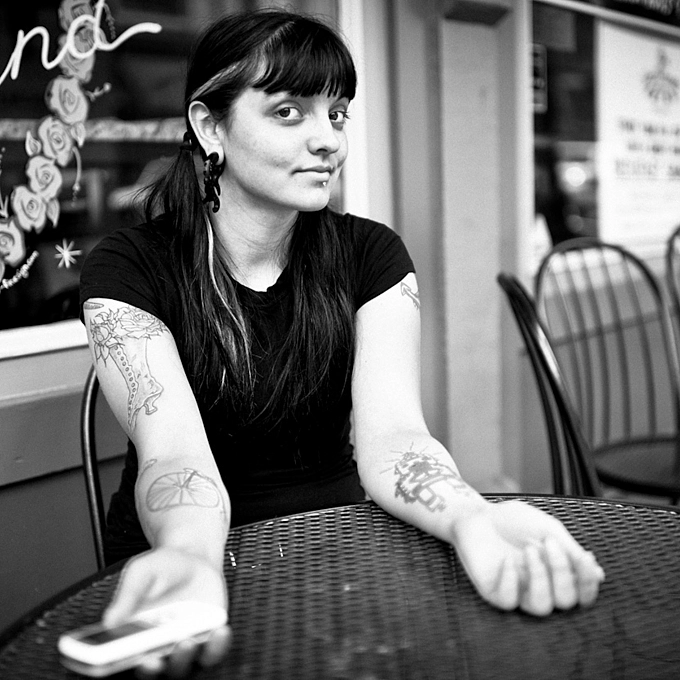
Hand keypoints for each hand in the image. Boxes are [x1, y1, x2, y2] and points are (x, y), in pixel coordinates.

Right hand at [103, 547, 230, 677]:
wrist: (193, 557)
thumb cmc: (162, 567)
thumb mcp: (141, 572)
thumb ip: (128, 595)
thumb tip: (110, 620)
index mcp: (132, 635)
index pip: (122, 660)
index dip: (120, 666)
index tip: (118, 660)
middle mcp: (157, 646)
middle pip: (153, 670)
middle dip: (153, 668)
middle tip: (154, 659)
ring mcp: (183, 644)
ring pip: (183, 666)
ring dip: (184, 659)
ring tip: (186, 640)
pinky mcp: (208, 638)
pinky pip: (212, 652)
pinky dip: (217, 646)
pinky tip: (219, 631)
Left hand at [451, 500, 604, 615]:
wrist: (478, 513)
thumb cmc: (514, 521)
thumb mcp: (548, 529)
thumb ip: (571, 551)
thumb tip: (599, 574)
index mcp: (557, 575)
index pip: (582, 594)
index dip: (588, 583)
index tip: (584, 558)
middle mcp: (540, 588)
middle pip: (565, 601)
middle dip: (561, 571)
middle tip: (548, 542)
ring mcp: (517, 593)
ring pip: (540, 608)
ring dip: (539, 577)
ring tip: (528, 549)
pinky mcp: (494, 592)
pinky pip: (508, 601)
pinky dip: (511, 581)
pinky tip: (507, 561)